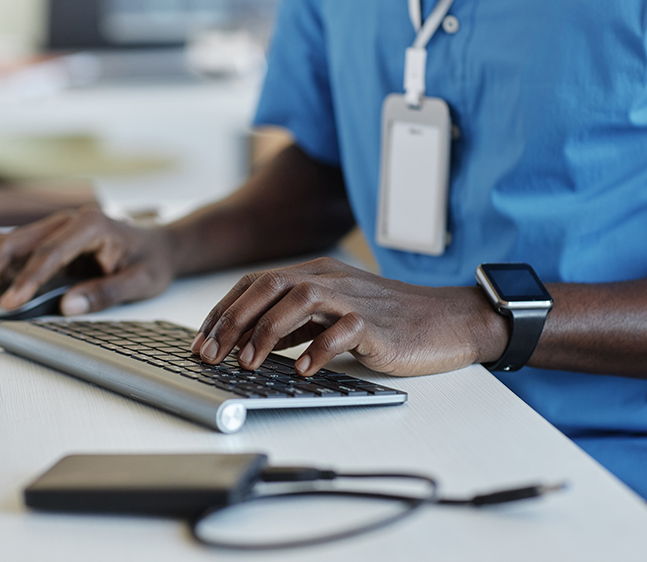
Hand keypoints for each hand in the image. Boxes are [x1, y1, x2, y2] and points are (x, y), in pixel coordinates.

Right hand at [0, 205, 176, 315]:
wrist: (159, 245)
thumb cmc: (151, 260)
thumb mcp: (141, 281)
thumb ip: (106, 293)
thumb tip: (68, 307)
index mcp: (91, 224)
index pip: (50, 252)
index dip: (27, 278)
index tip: (10, 302)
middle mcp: (67, 220)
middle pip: (17, 243)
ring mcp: (55, 227)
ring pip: (8, 244)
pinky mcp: (48, 240)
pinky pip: (15, 252)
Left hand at [190, 257, 507, 376]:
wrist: (445, 321)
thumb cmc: (387, 321)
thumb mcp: (332, 315)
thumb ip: (296, 323)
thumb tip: (253, 342)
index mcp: (314, 274)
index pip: (256, 283)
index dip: (224, 311)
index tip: (201, 340)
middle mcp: (329, 279)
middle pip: (268, 286)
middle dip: (233, 321)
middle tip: (211, 355)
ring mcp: (352, 297)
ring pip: (298, 300)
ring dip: (267, 333)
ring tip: (248, 364)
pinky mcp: (376, 323)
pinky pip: (342, 330)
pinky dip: (318, 350)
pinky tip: (302, 371)